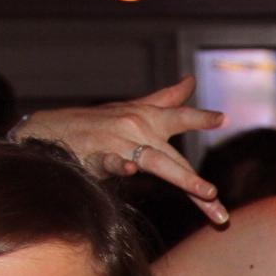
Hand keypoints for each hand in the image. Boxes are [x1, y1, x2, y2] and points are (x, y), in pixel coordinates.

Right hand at [16, 76, 229, 223]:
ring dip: (183, 178)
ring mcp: (118, 142)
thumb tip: (190, 81)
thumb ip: (166, 99)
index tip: (223, 118)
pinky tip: (132, 171)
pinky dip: (121, 165)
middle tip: (216, 195)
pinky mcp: (97, 156)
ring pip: (156, 162)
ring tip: (206, 193)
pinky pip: (112, 162)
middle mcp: (137, 128)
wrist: (52, 130)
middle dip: (197, 181)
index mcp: (148, 119)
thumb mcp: (134, 108)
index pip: (179, 117)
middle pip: (175, 158)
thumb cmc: (99, 123)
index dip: (200, 117)